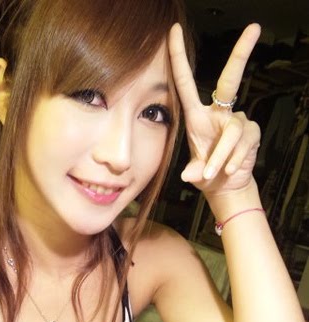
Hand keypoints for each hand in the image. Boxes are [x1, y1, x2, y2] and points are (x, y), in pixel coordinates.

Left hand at [168, 23, 261, 201]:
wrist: (225, 186)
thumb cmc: (206, 173)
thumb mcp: (194, 172)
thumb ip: (192, 171)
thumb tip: (188, 176)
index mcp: (197, 116)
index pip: (185, 82)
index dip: (178, 57)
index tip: (174, 31)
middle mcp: (218, 113)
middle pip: (231, 79)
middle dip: (242, 53)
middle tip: (254, 28)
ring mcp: (237, 121)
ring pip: (231, 132)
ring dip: (221, 155)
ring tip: (214, 172)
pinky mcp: (251, 132)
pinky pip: (243, 143)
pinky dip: (233, 159)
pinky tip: (229, 169)